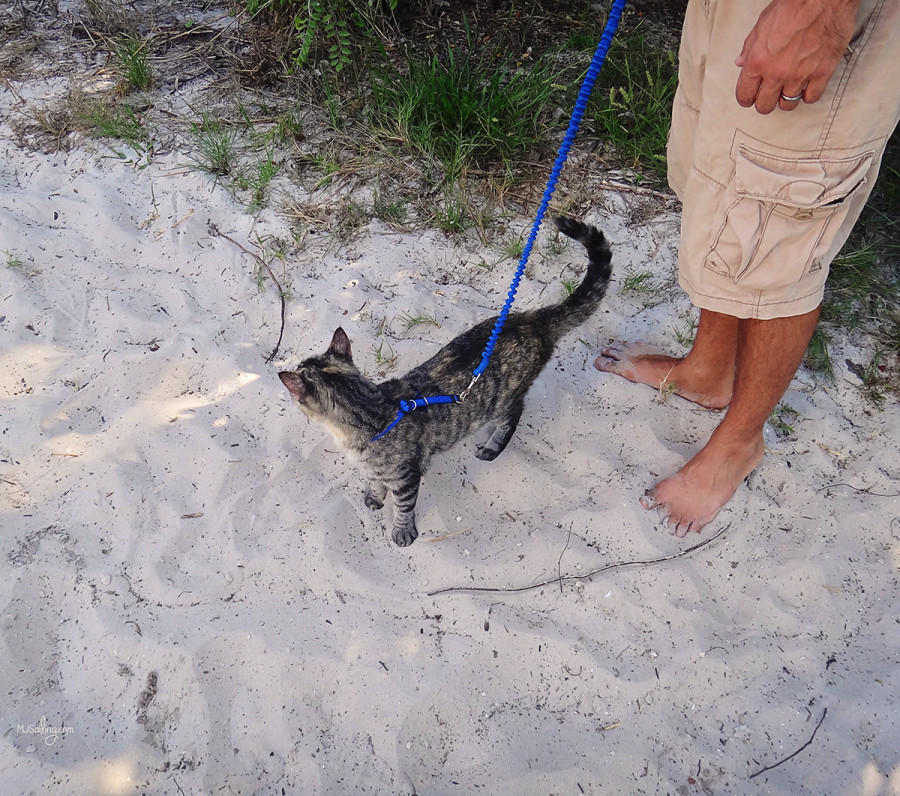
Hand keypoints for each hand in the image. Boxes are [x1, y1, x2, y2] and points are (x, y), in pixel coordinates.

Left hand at [735, 0, 860, 113]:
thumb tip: (741, 62)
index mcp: (758, 61)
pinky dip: (808, 94)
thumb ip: (750, 48)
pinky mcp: (822, 73)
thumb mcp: (762, 24)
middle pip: (765, 105)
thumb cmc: (794, 5)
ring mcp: (800, 75)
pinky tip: (807, 86)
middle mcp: (776, 72)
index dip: (747, 98)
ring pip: (788, 104)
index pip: (745, 95)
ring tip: (789, 88)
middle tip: (769, 95)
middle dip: (765, 102)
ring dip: (787, 98)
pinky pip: (812, 97)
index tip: (750, 97)